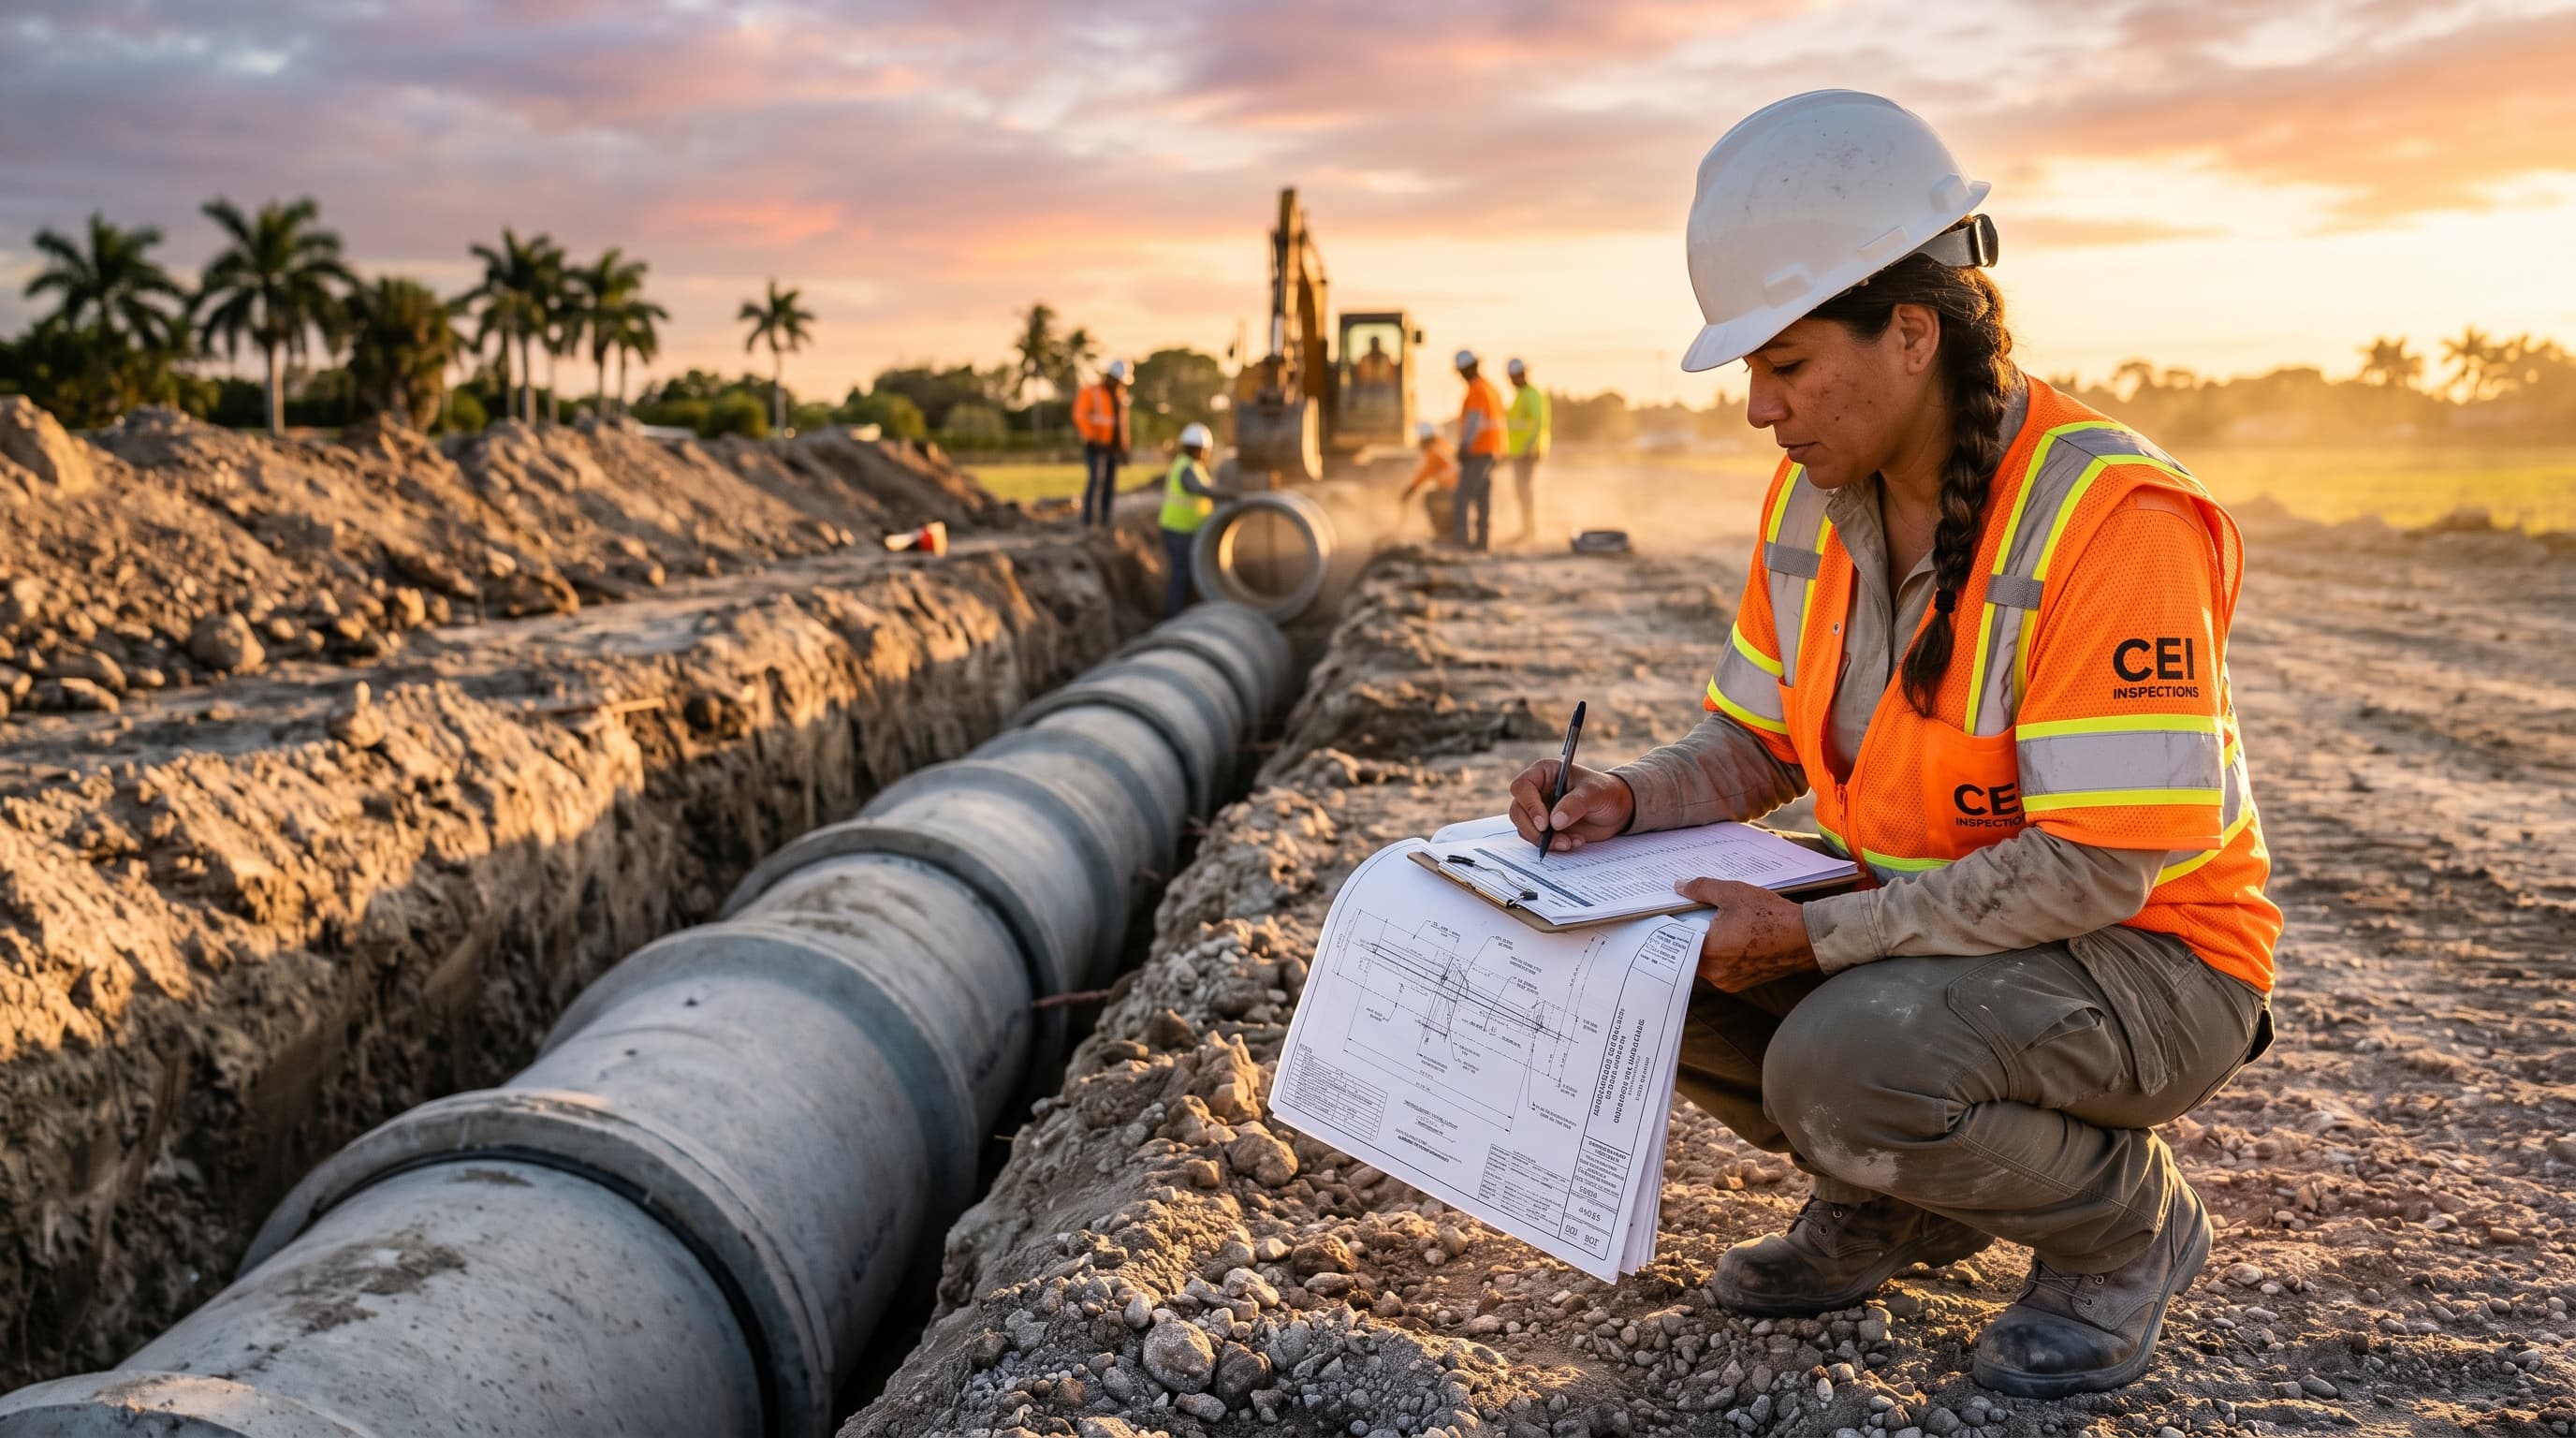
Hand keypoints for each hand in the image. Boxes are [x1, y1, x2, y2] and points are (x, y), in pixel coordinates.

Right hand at [1507, 761, 1633, 851]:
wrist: (1616, 810)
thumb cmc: (1605, 792)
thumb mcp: (1594, 793)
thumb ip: (1575, 804)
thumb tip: (1555, 821)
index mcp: (1544, 773)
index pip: (1522, 786)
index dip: (1530, 805)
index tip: (1545, 823)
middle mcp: (1537, 791)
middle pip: (1518, 811)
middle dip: (1534, 829)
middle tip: (1555, 840)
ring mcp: (1539, 811)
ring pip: (1524, 828)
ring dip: (1544, 840)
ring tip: (1569, 842)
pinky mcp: (1545, 828)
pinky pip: (1537, 840)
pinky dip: (1553, 845)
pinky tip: (1574, 842)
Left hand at [1678, 878, 1817, 991]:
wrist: (1804, 937)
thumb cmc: (1769, 916)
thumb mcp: (1732, 893)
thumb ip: (1701, 889)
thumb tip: (1680, 887)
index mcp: (1709, 953)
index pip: (1678, 943)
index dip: (1673, 929)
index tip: (1670, 918)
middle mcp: (1716, 974)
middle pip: (1690, 954)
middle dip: (1691, 936)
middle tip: (1694, 918)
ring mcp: (1729, 981)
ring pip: (1706, 963)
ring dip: (1707, 946)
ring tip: (1715, 925)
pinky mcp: (1742, 983)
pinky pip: (1722, 969)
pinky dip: (1722, 955)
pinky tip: (1731, 937)